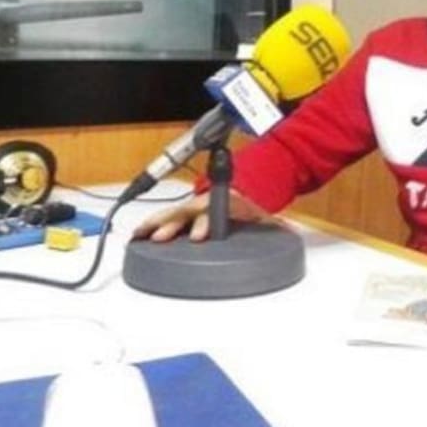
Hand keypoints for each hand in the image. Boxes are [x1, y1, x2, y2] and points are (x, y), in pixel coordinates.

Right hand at [130, 192, 269, 242]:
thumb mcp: (262, 215)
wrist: (241, 188)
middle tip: (161, 238)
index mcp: (223, 204)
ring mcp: (190, 207)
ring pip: (170, 213)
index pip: (212, 215)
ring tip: (138, 236)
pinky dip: (149, 224)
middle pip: (185, 214)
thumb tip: (290, 235)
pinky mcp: (181, 213)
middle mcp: (203, 204)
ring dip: (155, 224)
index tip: (198, 237)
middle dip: (173, 226)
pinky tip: (136, 235)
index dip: (204, 226)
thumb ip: (275, 226)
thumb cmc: (247, 206)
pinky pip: (162, 217)